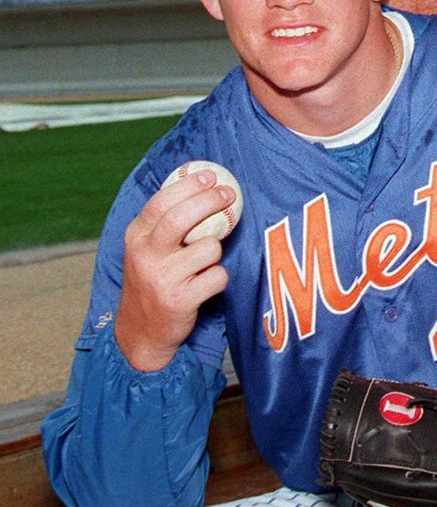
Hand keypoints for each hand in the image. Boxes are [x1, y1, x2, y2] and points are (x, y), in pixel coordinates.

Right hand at [115, 169, 233, 371]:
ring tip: (204, 262)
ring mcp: (162, 279)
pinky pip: (218, 276)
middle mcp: (145, 256)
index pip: (162, 201)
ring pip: (208, 248)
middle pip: (181, 218)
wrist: (142, 330)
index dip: (189, 185)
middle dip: (210, 201)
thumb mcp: (146, 248)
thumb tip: (202, 183)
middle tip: (229, 194)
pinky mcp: (180, 300)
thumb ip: (165, 221)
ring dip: (216, 251)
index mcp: (136, 237)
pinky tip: (206, 283)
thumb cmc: (153, 278)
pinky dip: (219, 278)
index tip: (211, 176)